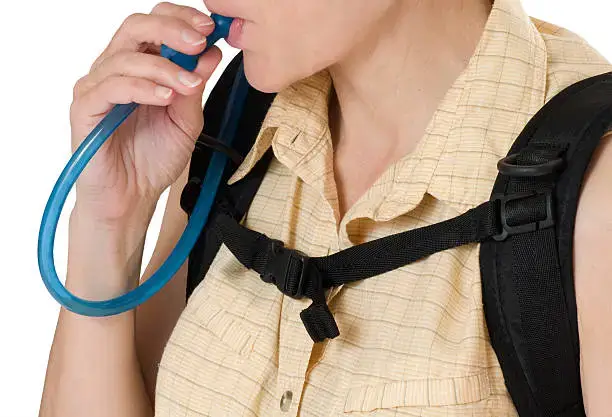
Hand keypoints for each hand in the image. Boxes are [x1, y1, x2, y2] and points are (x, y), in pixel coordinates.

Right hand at [69, 2, 222, 223]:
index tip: (210, 29)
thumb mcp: (188, 121)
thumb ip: (195, 87)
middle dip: (172, 30)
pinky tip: (165, 98)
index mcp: (141, 67)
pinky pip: (110, 87)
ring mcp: (98, 88)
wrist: (133, 197)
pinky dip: (141, 88)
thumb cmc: (154, 159)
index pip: (154, 24)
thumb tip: (211, 52)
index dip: (181, 19)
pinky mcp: (85, 109)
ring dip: (164, 67)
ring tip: (189, 86)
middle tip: (198, 43)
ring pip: (126, 57)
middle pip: (136, 28)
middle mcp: (116, 70)